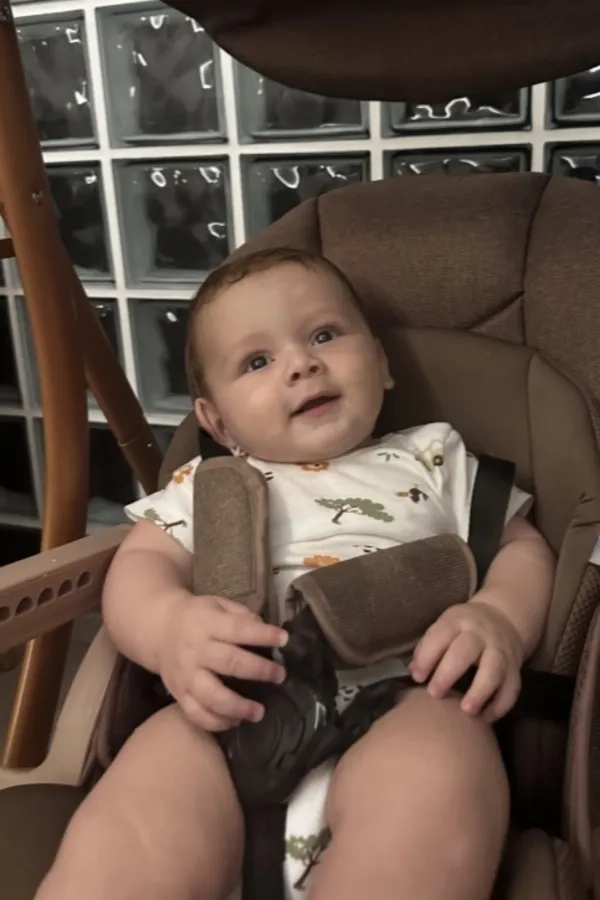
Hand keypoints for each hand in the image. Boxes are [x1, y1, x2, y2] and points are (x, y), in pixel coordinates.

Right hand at [158, 591, 287, 731]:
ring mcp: (186, 675)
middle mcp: (195, 650)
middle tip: (280, 676)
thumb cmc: (197, 617)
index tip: (284, 640)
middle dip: (258, 670)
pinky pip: (196, 714)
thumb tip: (267, 631)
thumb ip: (241, 616)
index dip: (262, 635)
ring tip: (259, 712)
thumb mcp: (217, 604)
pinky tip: (235, 722)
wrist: (159, 630)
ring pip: (211, 696)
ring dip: (237, 707)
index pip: (238, 629)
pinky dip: (216, 723)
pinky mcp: (179, 694)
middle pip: (229, 663)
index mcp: (206, 623)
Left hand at [409, 595, 524, 722]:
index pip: (441, 635)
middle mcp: (480, 634)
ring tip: (465, 711)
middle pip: (465, 651)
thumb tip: (415, 673)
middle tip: (434, 694)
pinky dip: (500, 706)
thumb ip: (429, 648)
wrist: (503, 619)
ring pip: (493, 670)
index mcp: (457, 621)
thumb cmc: (462, 629)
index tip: (417, 677)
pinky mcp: (515, 668)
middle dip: (448, 674)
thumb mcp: (445, 627)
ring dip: (479, 692)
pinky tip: (485, 719)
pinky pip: (511, 688)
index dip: (427, 657)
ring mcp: (500, 650)